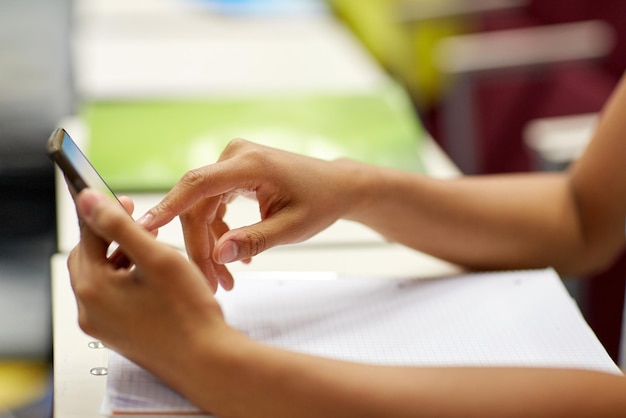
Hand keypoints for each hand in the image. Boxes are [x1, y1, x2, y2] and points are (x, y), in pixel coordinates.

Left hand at [68, 189, 225, 369]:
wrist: (206, 359)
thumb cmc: (187, 312)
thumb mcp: (155, 258)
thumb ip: (119, 225)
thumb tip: (87, 200)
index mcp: (93, 288)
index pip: (87, 236)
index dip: (107, 212)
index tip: (127, 200)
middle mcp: (90, 310)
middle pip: (91, 257)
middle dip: (114, 236)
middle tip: (142, 224)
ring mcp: (102, 326)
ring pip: (103, 277)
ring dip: (123, 257)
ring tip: (154, 250)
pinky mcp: (117, 334)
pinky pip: (113, 297)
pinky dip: (128, 280)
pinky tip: (154, 277)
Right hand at [138, 139, 357, 290]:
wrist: (336, 186)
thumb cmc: (320, 203)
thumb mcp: (292, 228)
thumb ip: (254, 240)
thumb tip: (218, 256)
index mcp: (250, 164)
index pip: (197, 185)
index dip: (167, 207)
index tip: (143, 229)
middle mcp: (236, 157)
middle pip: (197, 205)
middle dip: (200, 248)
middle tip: (212, 284)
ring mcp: (233, 163)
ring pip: (203, 208)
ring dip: (210, 244)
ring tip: (225, 280)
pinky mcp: (233, 173)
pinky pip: (214, 205)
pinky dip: (220, 232)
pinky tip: (236, 256)